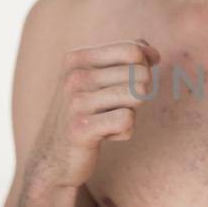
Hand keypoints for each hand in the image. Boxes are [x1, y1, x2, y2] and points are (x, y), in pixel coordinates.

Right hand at [29, 37, 161, 190]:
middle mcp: (74, 76)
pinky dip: (124, 132)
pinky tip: (105, 136)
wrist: (54, 157)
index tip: (131, 82)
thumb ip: (126, 59)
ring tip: (108, 120)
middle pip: (141, 74)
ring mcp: (76, 102)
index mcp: (77, 58)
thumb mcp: (98, 79)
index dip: (145, 67)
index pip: (133, 50)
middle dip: (138, 93)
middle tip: (114, 108)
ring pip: (138, 95)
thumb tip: (153, 53)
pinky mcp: (81, 129)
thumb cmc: (85, 113)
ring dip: (131, 112)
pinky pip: (128, 120)